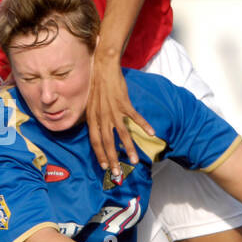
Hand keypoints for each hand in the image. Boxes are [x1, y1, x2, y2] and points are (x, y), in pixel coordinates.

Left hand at [87, 58, 154, 183]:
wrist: (103, 68)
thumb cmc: (96, 87)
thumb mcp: (89, 105)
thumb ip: (93, 120)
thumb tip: (95, 132)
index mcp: (92, 118)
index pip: (94, 142)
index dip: (99, 155)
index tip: (104, 166)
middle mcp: (102, 117)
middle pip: (107, 142)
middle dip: (112, 159)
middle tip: (117, 172)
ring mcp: (113, 110)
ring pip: (121, 134)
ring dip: (128, 149)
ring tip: (135, 161)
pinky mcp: (124, 102)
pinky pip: (135, 117)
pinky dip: (144, 124)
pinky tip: (152, 133)